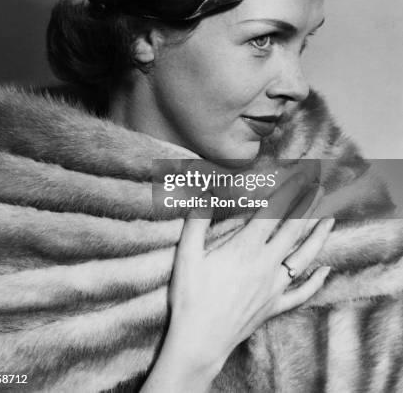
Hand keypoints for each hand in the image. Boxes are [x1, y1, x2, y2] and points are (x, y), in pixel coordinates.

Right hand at [141, 169, 332, 391]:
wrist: (199, 342)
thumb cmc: (190, 298)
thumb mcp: (187, 255)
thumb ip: (197, 221)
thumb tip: (203, 193)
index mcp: (245, 248)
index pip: (273, 212)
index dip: (288, 191)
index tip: (299, 176)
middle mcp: (266, 264)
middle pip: (293, 229)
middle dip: (308, 206)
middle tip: (319, 188)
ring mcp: (274, 287)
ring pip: (304, 257)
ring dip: (319, 237)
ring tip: (331, 220)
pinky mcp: (275, 307)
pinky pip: (302, 293)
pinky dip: (317, 281)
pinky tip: (326, 271)